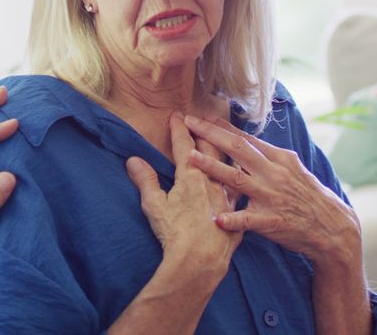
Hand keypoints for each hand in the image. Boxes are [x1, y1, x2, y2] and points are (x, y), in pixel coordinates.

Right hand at [125, 112, 240, 274]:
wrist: (201, 260)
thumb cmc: (175, 233)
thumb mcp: (153, 206)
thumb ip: (145, 180)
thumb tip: (133, 160)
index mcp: (191, 176)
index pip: (184, 145)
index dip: (179, 128)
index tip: (176, 115)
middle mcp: (212, 180)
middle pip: (211, 148)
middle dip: (205, 130)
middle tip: (201, 119)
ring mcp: (227, 196)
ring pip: (231, 164)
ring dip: (227, 150)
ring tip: (227, 138)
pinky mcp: (237, 212)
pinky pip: (241, 189)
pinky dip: (240, 177)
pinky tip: (243, 176)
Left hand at [183, 115, 360, 268]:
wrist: (334, 227)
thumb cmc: (310, 196)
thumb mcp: (293, 169)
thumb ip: (268, 156)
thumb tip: (245, 140)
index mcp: (279, 159)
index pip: (246, 139)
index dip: (222, 127)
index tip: (202, 116)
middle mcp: (274, 173)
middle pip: (238, 150)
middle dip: (211, 135)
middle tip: (189, 123)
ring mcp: (272, 196)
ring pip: (238, 179)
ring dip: (213, 168)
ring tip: (191, 159)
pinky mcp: (273, 221)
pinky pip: (249, 219)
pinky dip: (233, 219)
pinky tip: (217, 219)